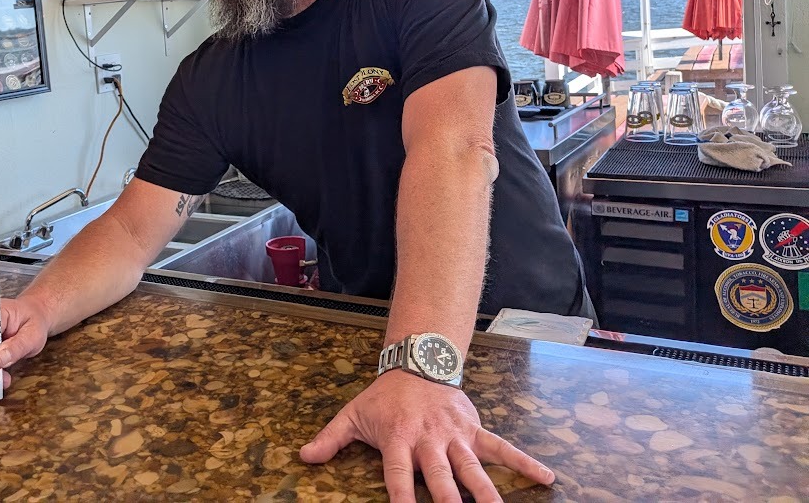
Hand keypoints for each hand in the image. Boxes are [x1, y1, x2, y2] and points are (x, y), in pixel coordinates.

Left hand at [300, 370, 553, 502]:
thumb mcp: (353, 415)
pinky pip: (502, 447)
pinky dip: (525, 462)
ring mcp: (455, 436)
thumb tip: (303, 457)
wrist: (417, 362)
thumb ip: (331, 438)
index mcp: (398, 440)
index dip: (400, 498)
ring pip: (473, 469)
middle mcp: (428, 441)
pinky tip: (546, 477)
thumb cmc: (383, 397)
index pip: (397, 476)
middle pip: (439, 478)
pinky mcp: (474, 430)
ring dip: (486, 493)